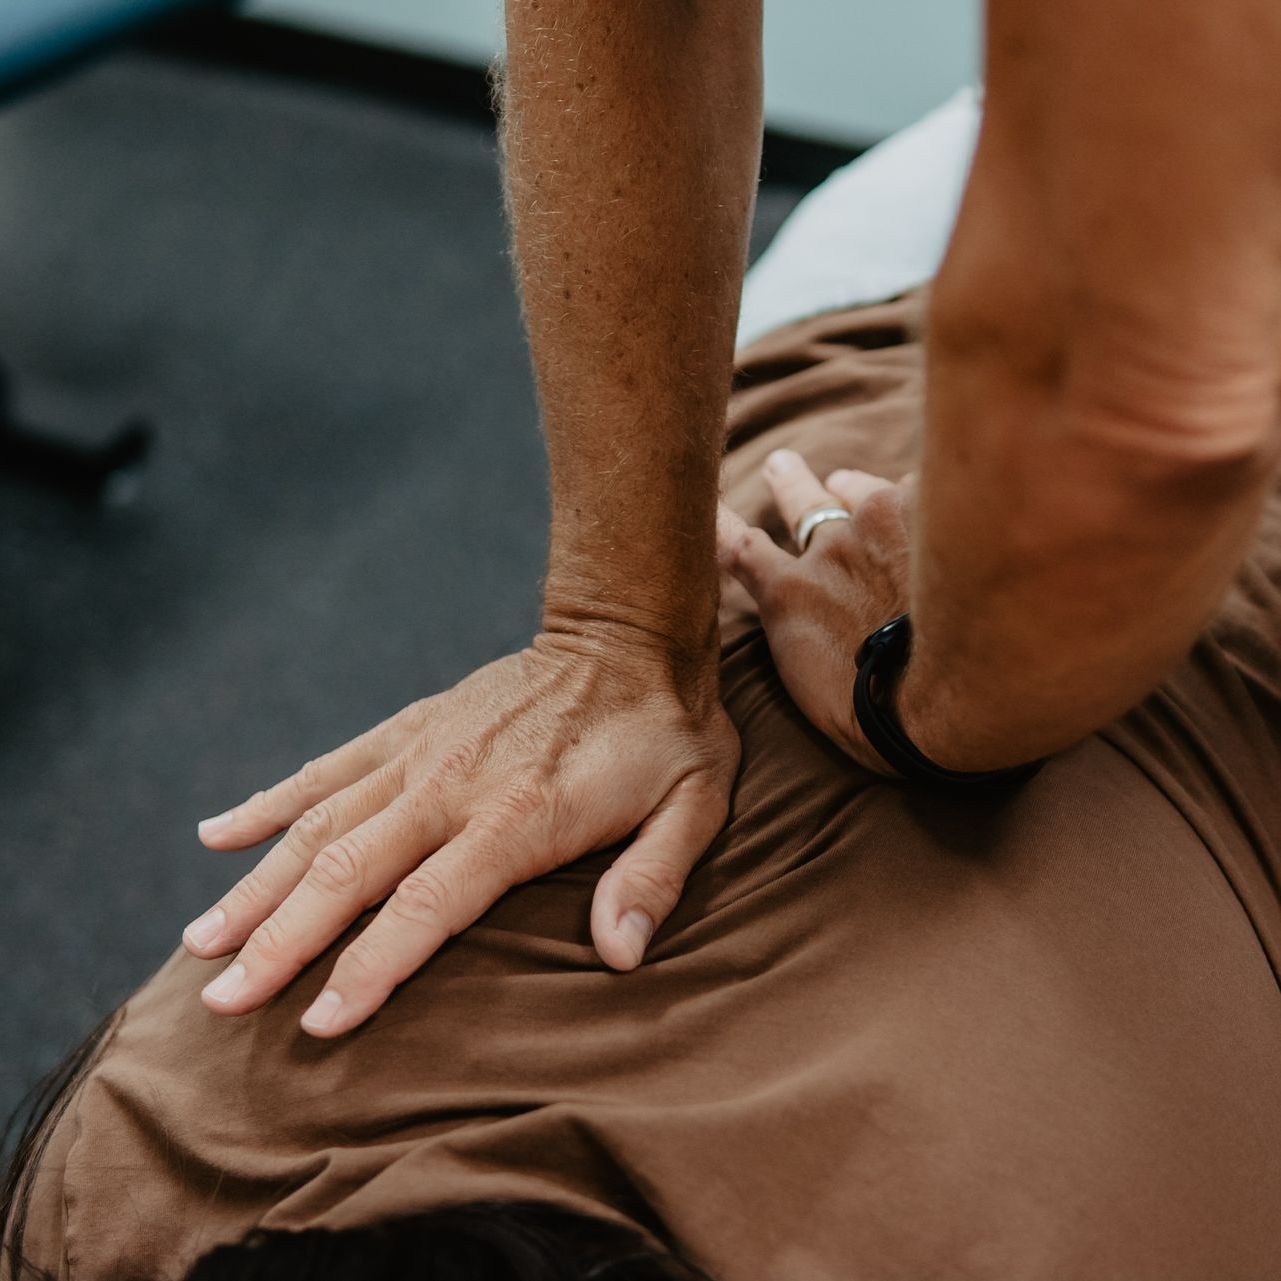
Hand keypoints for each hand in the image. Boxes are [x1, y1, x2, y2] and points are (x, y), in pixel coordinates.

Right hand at [183, 631, 737, 1036]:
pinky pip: (329, 767)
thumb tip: (619, 954)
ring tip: (198, 944)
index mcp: (519, 815)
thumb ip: (653, 876)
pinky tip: (216, 834)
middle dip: (280, 941)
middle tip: (219, 1004)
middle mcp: (453, 785)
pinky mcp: (412, 727)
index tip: (315, 1023)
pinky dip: (270, 802)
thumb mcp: (693, 803)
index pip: (427, 906)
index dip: (369, 967)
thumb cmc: (665, 731)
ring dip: (257, 885)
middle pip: (348, 871)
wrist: (626, 635)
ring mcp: (423, 752)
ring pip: (319, 824)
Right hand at [716, 448, 914, 776]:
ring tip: (858, 485)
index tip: (710, 506)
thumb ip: (804, 632)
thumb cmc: (883, 711)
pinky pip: (923, 490)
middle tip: (782, 464)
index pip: (741, 548)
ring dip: (858, 489)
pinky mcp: (928, 504)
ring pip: (862, 489)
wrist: (948, 691)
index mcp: (788, 593)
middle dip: (789, 481)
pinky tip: (944, 512)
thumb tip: (816, 613)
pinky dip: (927, 502)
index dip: (722, 524)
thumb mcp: (816, 685)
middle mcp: (827, 548)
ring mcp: (877, 520)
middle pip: (800, 501)